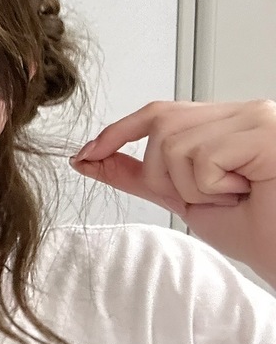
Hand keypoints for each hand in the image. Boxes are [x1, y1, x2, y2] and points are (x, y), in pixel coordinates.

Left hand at [71, 99, 275, 284]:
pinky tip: (245, 193)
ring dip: (191, 186)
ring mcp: (256, 118)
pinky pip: (201, 157)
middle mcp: (244, 113)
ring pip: (174, 144)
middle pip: (160, 125)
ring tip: (232, 197)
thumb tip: (92, 158)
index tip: (84, 155)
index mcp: (227, 124)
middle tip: (205, 198)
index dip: (118, 132)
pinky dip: (211, 187)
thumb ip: (141, 176)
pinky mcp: (264, 131)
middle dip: (163, 173)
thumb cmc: (258, 230)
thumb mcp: (184, 199)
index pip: (159, 112)